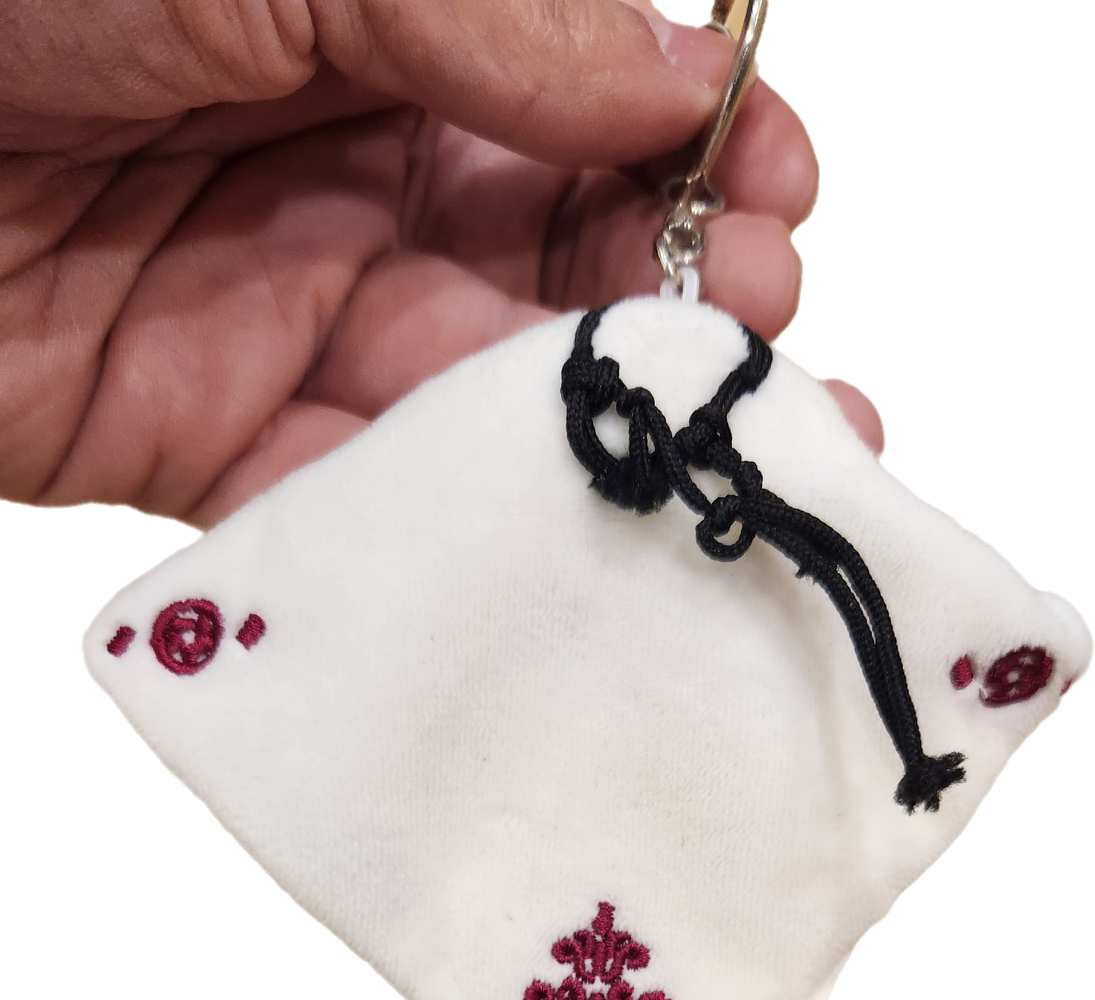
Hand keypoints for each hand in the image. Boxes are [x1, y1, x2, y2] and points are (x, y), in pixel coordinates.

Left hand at [0, 0, 881, 527]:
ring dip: (600, 419)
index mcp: (389, 56)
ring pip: (482, 394)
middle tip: (765, 319)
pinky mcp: (223, 449)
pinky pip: (363, 496)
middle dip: (676, 294)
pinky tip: (567, 529)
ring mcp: (298, 330)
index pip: (587, 116)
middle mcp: (358, 196)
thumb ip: (491, 14)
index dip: (695, 150)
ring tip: (723, 433)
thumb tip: (679, 84)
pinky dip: (456, 519)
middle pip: (557, 265)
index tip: (780, 183)